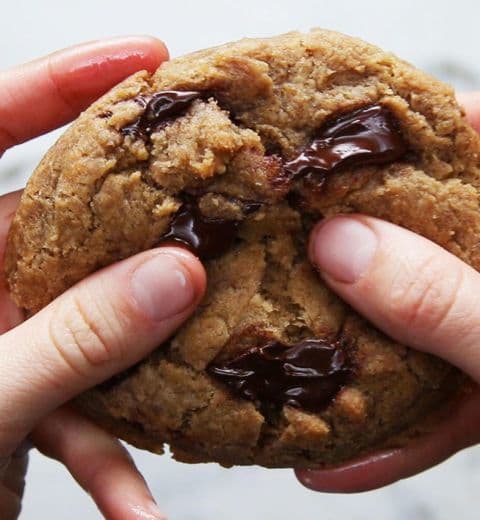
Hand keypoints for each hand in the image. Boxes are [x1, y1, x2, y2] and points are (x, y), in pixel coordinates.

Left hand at [0, 38, 206, 518]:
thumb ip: (74, 339)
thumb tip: (172, 281)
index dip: (59, 84)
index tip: (144, 58)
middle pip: (67, 225)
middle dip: (140, 219)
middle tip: (206, 199)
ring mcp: (6, 341)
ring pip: (94, 321)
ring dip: (143, 365)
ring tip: (201, 368)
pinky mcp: (31, 390)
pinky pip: (85, 409)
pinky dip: (113, 457)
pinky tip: (136, 506)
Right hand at [296, 92, 479, 492]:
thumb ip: (449, 304)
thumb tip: (343, 247)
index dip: (409, 133)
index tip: (333, 154)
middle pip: (440, 228)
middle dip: (364, 256)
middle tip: (294, 260)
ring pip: (434, 312)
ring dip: (371, 357)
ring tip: (302, 373)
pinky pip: (452, 383)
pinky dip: (406, 424)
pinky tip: (350, 457)